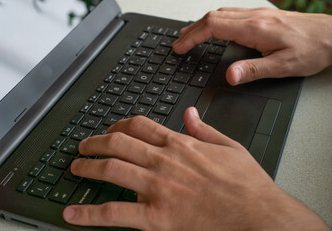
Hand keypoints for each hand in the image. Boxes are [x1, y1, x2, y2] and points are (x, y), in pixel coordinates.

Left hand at [63, 108, 329, 230]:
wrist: (258, 214)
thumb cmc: (246, 184)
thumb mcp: (229, 146)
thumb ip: (204, 129)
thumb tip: (190, 115)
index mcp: (180, 144)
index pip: (139, 126)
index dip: (119, 125)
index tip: (110, 130)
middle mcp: (164, 162)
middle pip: (118, 143)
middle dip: (95, 143)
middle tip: (84, 147)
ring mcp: (157, 188)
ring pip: (111, 170)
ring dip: (88, 167)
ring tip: (75, 168)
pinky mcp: (156, 217)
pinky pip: (114, 213)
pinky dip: (90, 213)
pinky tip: (73, 213)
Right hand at [173, 8, 331, 84]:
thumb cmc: (312, 50)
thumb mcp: (283, 66)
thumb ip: (254, 70)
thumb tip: (230, 76)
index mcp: (255, 29)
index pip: (213, 27)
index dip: (192, 37)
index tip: (180, 47)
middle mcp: (254, 18)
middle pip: (212, 17)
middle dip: (191, 31)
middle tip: (178, 44)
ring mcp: (257, 15)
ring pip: (220, 14)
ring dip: (201, 25)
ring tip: (189, 36)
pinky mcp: (262, 17)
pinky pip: (231, 15)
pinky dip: (215, 22)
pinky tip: (214, 30)